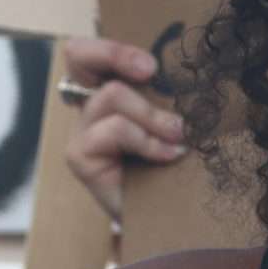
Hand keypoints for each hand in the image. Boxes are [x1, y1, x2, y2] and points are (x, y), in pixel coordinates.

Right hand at [58, 36, 184, 223]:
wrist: (162, 220)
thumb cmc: (169, 168)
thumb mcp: (168, 124)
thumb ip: (166, 99)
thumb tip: (189, 76)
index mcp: (105, 90)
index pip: (87, 52)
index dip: (112, 48)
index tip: (151, 66)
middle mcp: (87, 106)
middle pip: (77, 54)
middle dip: (116, 53)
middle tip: (150, 70)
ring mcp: (81, 130)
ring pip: (112, 95)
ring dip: (152, 114)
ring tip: (178, 135)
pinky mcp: (79, 156)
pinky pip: (116, 130)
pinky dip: (147, 141)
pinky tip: (168, 156)